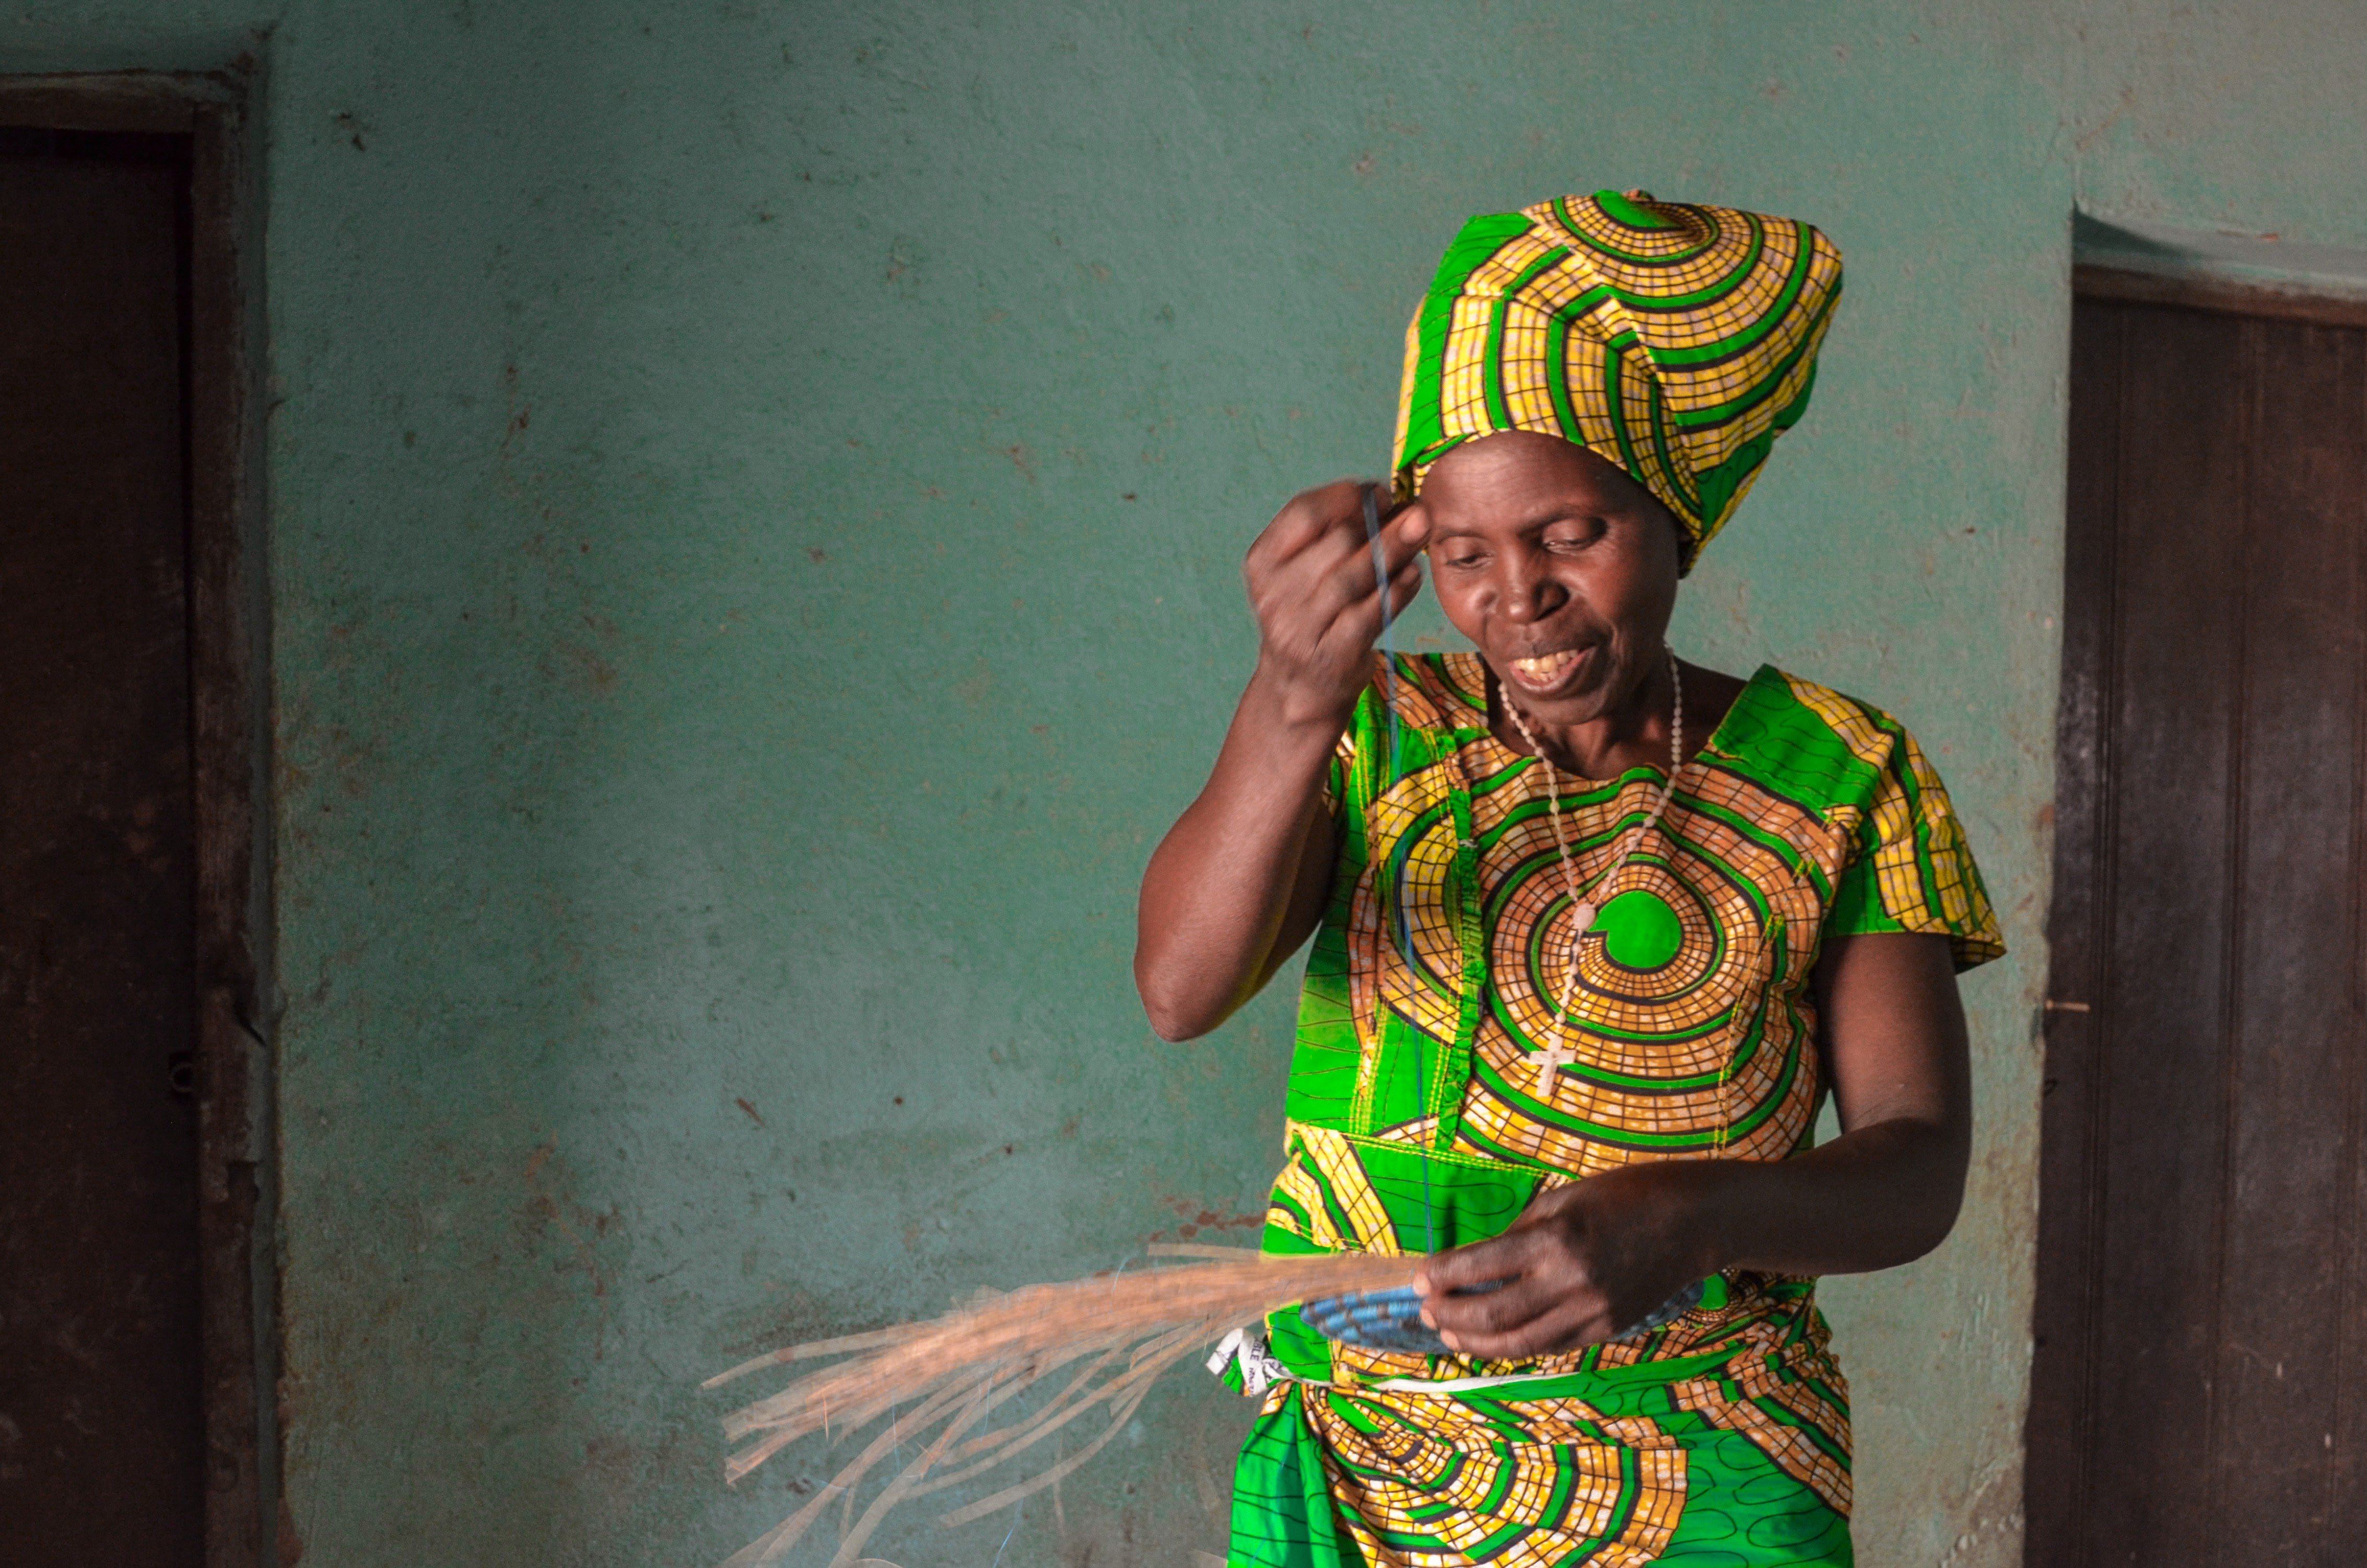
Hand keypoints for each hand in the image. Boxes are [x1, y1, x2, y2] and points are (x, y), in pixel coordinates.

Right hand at [1242, 480, 1427, 726]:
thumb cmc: (1313, 617)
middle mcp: (1273, 595)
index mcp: (1263, 563)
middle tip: (1412, 514)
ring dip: (1394, 546)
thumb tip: (1402, 503)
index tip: (1378, 493)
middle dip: (1378, 521)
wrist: (1299, 689)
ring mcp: (1300, 628)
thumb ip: (1340, 535)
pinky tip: (1414, 574)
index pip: (1303, 514)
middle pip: (1333, 542)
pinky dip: (1397, 590)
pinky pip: (1370, 613)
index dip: (1345, 496)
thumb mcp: (1307, 573)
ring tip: (1422, 527)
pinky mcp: (1331, 655)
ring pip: (1353, 575)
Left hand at [1414, 1163, 1722, 1357]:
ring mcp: (1591, 1311)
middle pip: (1493, 1313)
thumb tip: (1477, 1261)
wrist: (1691, 1221)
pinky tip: (1493, 1339)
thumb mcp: (1563, 1199)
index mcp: (1554, 1239)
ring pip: (1519, 1342)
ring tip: (1449, 1334)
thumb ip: (1519, 1233)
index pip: (1480, 1266)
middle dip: (1450, 1314)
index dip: (1442, 1276)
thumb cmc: (1623, 1196)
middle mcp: (1570, 1281)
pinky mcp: (1608, 1329)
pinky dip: (1516, 1345)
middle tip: (1426, 1310)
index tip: (1418, 1278)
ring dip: (1476, 1341)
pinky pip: (1551, 1345)